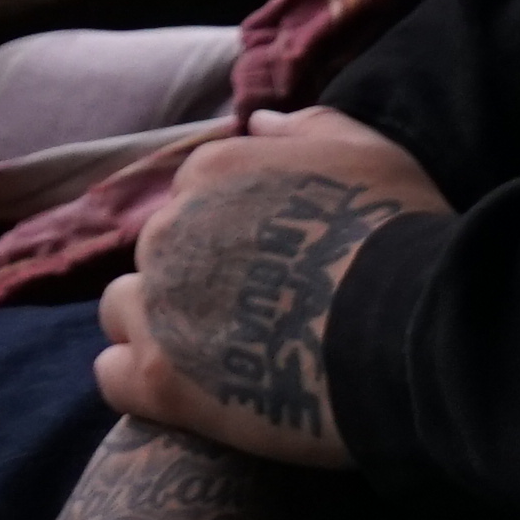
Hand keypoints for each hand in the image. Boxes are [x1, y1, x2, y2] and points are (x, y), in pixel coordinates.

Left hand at [90, 110, 445, 472]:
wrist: (407, 329)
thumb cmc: (398, 234)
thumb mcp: (366, 152)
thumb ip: (304, 128)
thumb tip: (256, 121)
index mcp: (212, 172)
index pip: (193, 194)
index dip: (229, 231)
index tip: (269, 261)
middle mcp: (168, 230)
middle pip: (158, 253)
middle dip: (192, 278)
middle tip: (253, 315)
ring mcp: (156, 306)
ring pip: (125, 311)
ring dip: (158, 328)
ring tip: (218, 359)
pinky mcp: (157, 380)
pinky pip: (113, 376)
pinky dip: (142, 384)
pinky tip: (189, 398)